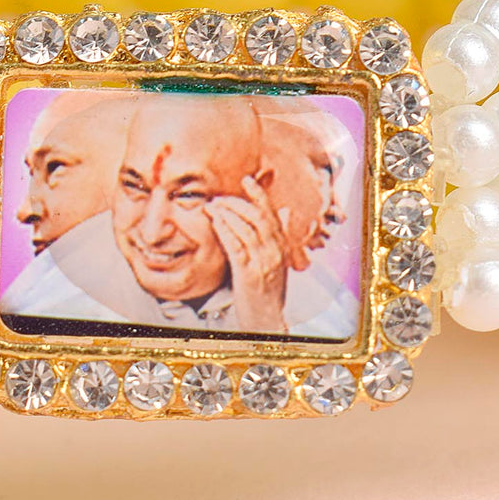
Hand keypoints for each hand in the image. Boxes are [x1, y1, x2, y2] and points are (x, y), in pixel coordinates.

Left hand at [205, 175, 289, 333]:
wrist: (267, 319)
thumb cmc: (270, 289)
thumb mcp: (281, 260)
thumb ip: (282, 234)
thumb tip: (286, 210)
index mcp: (282, 245)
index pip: (271, 213)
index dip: (258, 194)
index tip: (246, 179)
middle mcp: (275, 251)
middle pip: (255, 217)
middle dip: (235, 203)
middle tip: (219, 198)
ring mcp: (262, 262)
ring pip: (244, 228)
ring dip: (226, 214)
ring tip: (212, 207)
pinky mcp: (248, 273)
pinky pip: (235, 246)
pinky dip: (224, 230)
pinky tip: (214, 222)